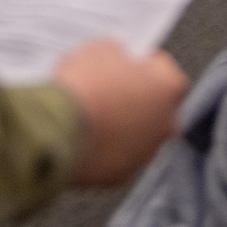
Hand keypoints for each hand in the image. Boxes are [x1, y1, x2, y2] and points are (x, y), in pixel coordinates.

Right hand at [54, 41, 188, 186]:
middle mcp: (164, 125)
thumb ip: (119, 55)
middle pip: (158, 109)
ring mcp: (143, 155)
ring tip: (94, 114)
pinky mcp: (119, 176)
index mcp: (167, 89)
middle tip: (114, 90)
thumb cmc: (86, 86)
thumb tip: (116, 61)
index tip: (129, 62)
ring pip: (138, 137)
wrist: (58, 131)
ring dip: (123, 128)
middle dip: (140, 100)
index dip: (145, 65)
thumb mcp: (103, 50)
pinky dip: (104, 150)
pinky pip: (116, 158)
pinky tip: (84, 137)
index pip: (166, 71)